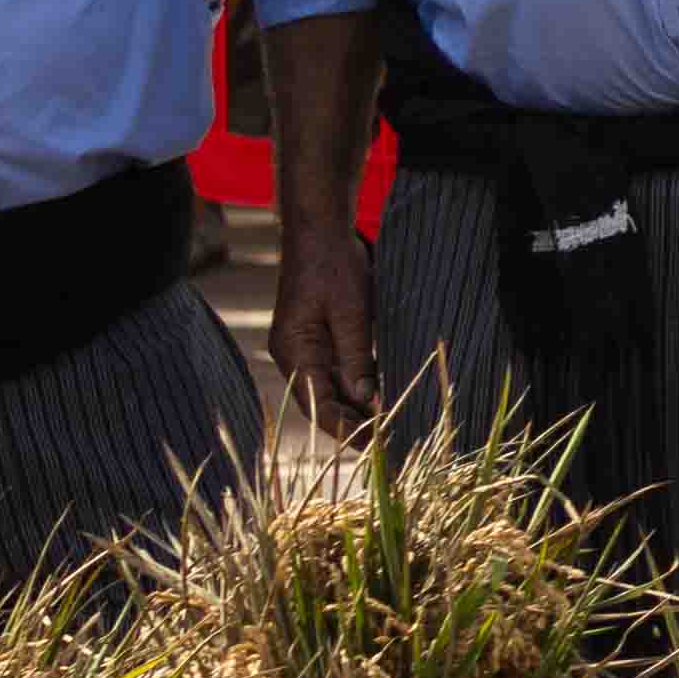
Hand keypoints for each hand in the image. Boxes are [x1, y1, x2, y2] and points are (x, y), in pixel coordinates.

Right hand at [267, 215, 377, 437]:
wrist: (319, 232)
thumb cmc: (333, 266)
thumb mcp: (351, 312)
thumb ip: (357, 358)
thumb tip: (365, 401)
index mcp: (294, 350)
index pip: (317, 404)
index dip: (345, 428)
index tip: (374, 445)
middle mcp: (293, 355)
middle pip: (320, 403)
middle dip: (350, 424)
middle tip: (385, 443)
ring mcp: (302, 348)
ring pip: (326, 390)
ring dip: (352, 409)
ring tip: (384, 428)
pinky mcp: (315, 339)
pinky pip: (331, 373)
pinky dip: (352, 387)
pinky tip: (375, 398)